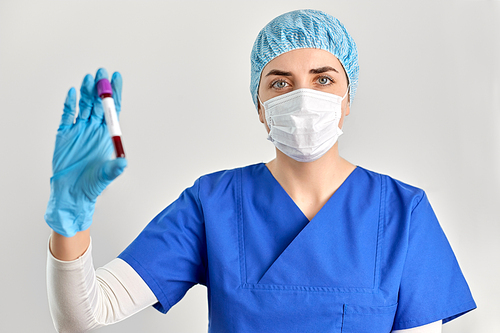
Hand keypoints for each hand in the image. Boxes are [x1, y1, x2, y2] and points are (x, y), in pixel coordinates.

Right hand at [45, 68, 126, 236]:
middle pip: (99, 104)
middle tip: (102, 73)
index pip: (113, 111)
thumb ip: (115, 168)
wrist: (72, 193)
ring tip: (89, 79)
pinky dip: (69, 103)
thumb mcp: (106, 176)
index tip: (117, 78)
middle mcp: (94, 129)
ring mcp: (79, 130)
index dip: (115, 94)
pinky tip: (73, 93)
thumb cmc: (92, 185)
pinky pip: (67, 115)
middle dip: (101, 88)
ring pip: (84, 105)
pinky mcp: (64, 133)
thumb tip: (124, 162)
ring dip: (86, 92)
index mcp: (107, 135)